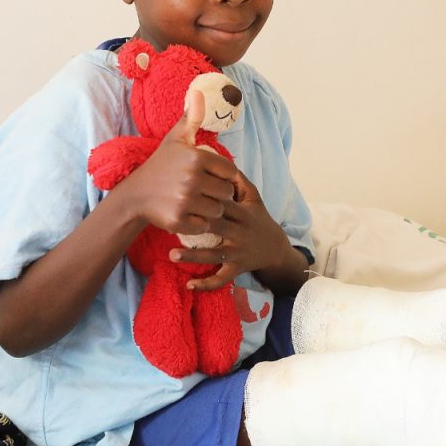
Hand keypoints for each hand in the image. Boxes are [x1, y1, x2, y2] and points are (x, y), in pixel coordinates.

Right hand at [118, 90, 240, 235]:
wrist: (135, 194)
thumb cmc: (161, 165)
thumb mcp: (176, 139)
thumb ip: (192, 117)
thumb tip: (200, 90)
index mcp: (196, 158)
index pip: (230, 172)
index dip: (223, 176)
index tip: (209, 176)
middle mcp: (191, 179)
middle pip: (226, 193)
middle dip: (218, 193)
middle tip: (202, 191)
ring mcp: (184, 201)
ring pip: (218, 210)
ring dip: (211, 209)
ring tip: (196, 202)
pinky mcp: (179, 221)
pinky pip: (205, 225)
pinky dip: (199, 223)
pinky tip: (188, 213)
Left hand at [168, 175, 291, 289]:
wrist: (276, 247)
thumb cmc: (259, 218)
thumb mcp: (254, 197)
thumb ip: (239, 180)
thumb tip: (220, 161)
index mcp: (243, 213)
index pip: (223, 203)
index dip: (205, 198)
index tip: (183, 193)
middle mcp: (240, 233)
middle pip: (215, 226)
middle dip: (194, 224)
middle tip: (170, 221)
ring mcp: (238, 252)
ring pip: (214, 254)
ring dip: (193, 256)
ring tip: (172, 255)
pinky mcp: (237, 268)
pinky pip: (222, 278)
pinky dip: (207, 284)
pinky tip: (190, 285)